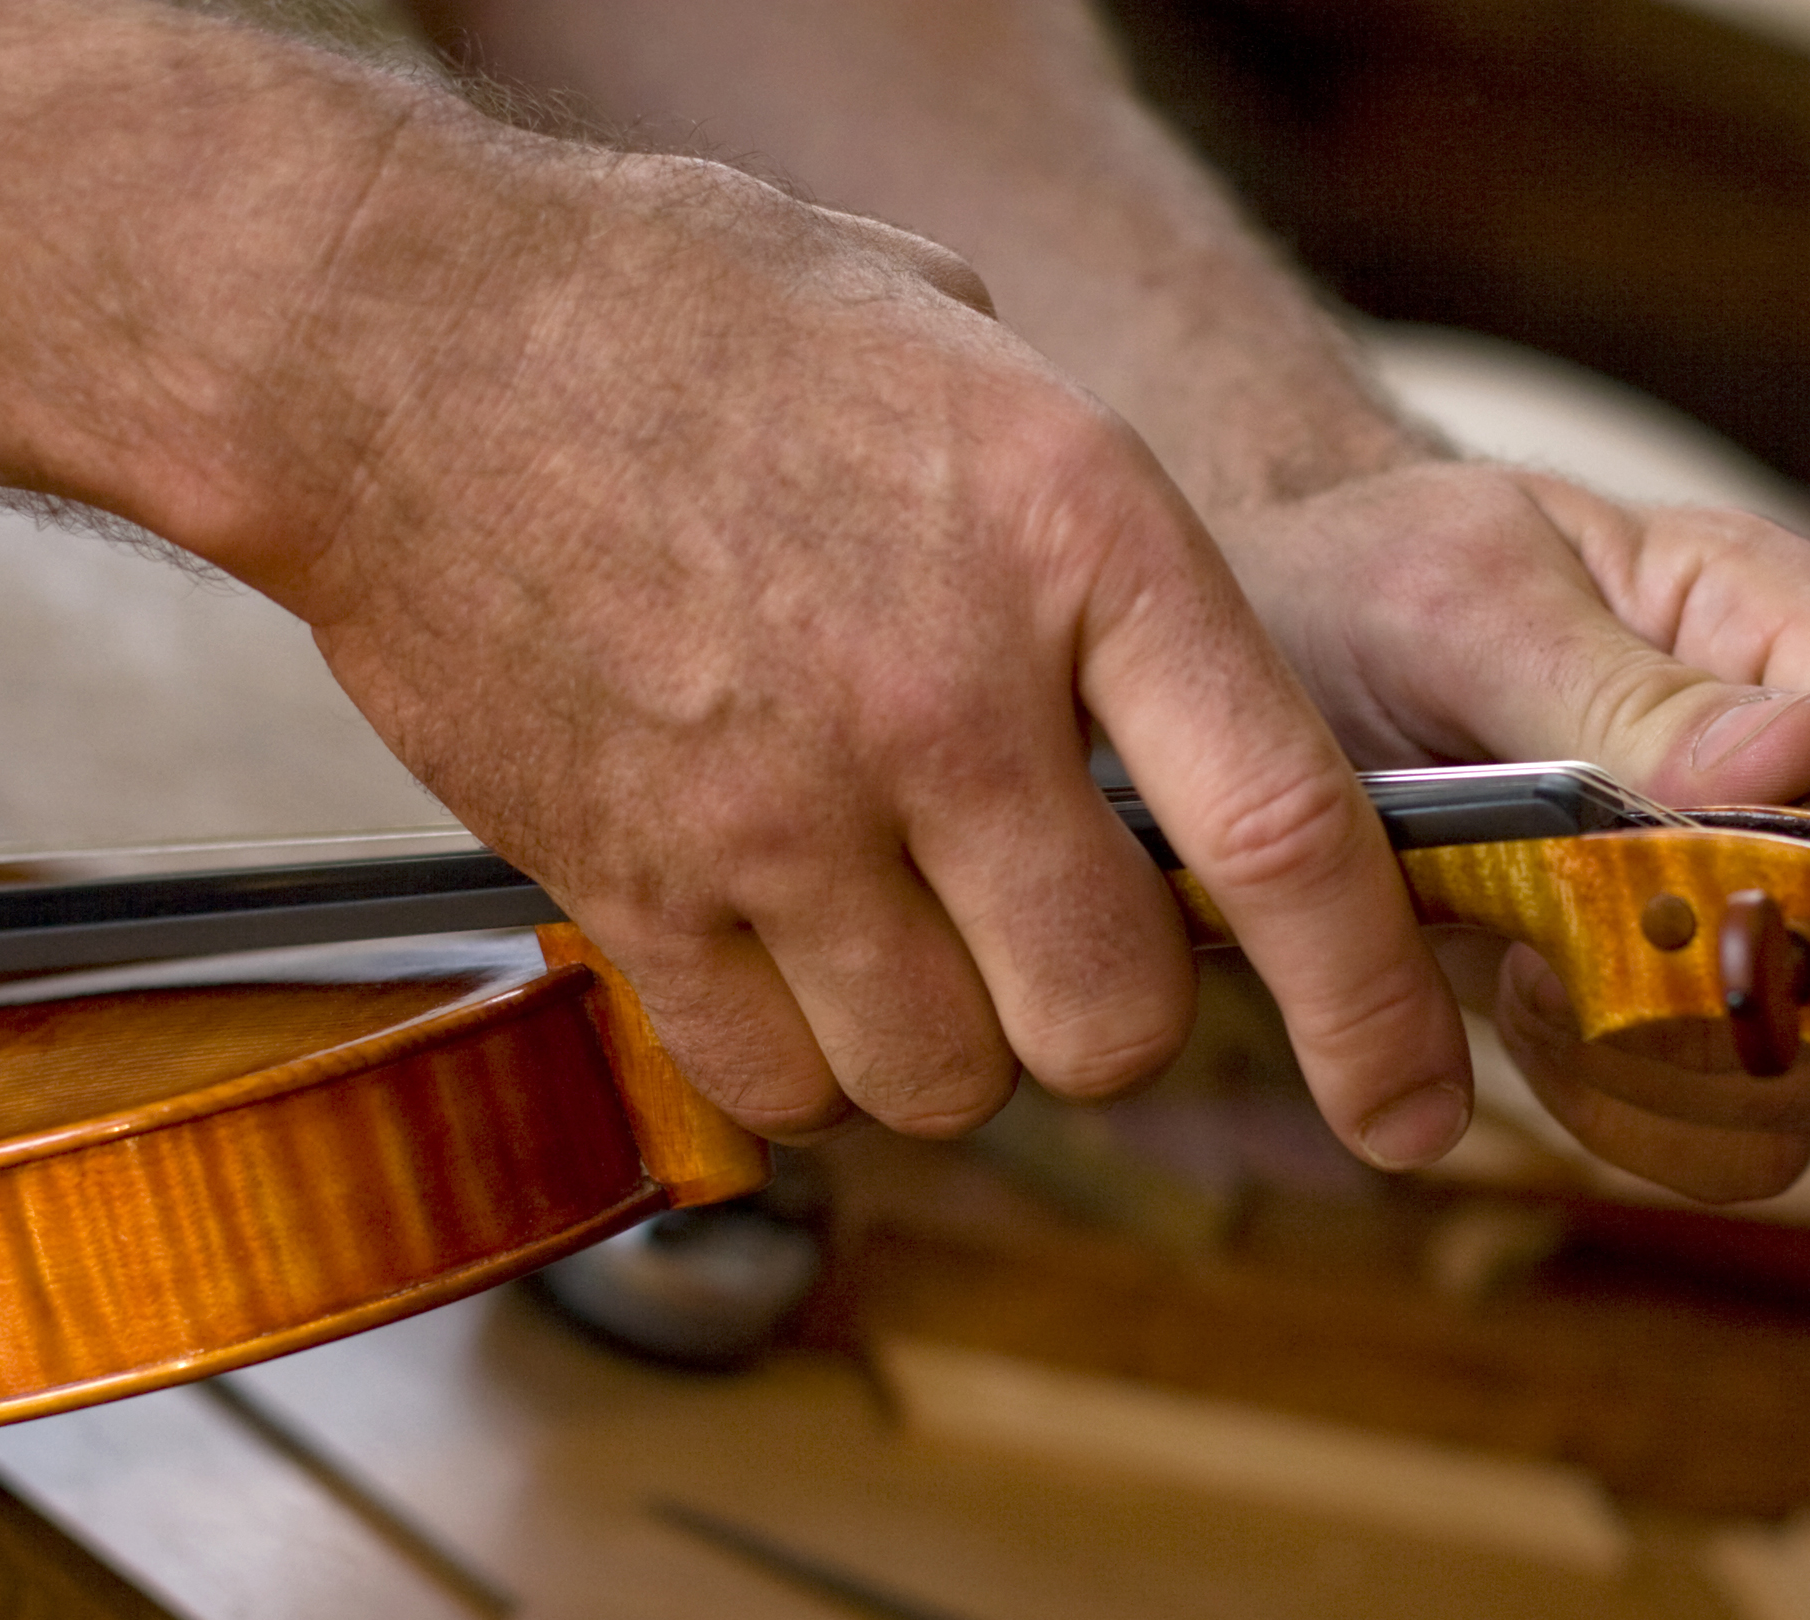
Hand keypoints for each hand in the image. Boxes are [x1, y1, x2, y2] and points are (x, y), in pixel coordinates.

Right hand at [259, 153, 1472, 1165]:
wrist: (391, 338)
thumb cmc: (683, 319)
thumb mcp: (960, 352)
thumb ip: (1089, 542)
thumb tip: (1160, 704)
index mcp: (1073, 538)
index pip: (1282, 834)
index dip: (1375, 1011)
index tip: (1418, 1111)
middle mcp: (943, 698)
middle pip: (1115, 1021)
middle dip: (1113, 1017)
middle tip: (1062, 941)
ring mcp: (777, 811)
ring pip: (950, 1082)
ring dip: (954, 1042)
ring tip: (895, 924)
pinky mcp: (632, 886)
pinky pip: (783, 1088)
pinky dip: (809, 1063)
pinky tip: (784, 949)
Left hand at [1217, 459, 1809, 1199]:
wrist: (1254, 653)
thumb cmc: (1360, 584)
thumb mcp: (1462, 604)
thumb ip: (1621, 691)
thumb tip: (1804, 751)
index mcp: (1780, 630)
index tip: (1696, 905)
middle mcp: (1790, 775)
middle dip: (1763, 1009)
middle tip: (1592, 977)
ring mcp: (1727, 897)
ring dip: (1681, 1078)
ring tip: (1537, 985)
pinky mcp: (1649, 995)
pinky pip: (1702, 1121)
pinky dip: (1616, 1104)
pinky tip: (1517, 1011)